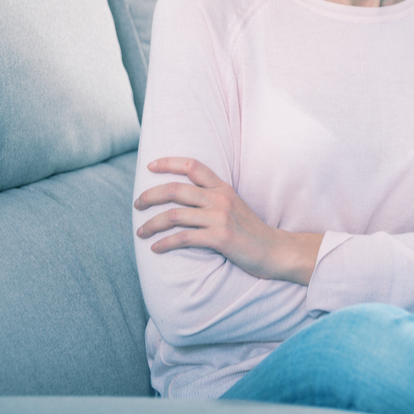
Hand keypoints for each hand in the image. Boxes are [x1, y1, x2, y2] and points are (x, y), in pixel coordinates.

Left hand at [135, 157, 320, 284]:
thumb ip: (213, 199)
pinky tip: (156, 248)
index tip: (150, 166)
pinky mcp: (220, 238)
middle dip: (150, 196)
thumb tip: (185, 200)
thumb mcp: (235, 206)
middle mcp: (220, 199)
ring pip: (174, 215)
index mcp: (223, 188)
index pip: (193, 166)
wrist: (275, 250)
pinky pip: (183, 238)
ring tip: (141, 231)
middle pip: (175, 190)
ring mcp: (220, 218)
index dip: (169, 163)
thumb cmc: (252, 232)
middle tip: (137, 204)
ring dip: (152, 224)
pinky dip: (165, 243)